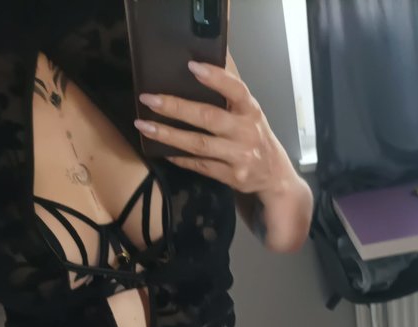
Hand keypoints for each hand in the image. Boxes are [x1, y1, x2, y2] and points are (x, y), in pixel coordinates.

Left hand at [134, 55, 295, 195]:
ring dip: (169, 135)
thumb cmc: (255, 136)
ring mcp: (238, 157)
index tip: (192, 66)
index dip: (215, 78)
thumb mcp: (250, 111)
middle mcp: (246, 132)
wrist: (274, 176)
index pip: (236, 90)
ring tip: (144, 126)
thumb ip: (230, 92)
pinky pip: (200, 166)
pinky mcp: (230, 177)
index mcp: (250, 111)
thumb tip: (209, 59)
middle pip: (208, 118)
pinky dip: (179, 158)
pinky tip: (162, 150)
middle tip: (149, 99)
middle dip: (176, 108)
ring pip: (199, 145)